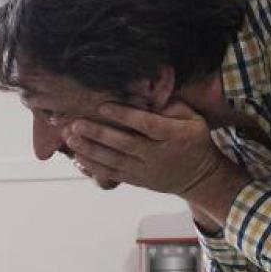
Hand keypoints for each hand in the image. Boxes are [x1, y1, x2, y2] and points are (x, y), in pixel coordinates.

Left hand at [65, 100, 228, 196]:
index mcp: (173, 135)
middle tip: (76, 124)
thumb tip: (148, 90)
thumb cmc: (193, 140)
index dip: (124, 115)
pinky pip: (113, 175)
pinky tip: (77, 158)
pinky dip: (94, 167)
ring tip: (71, 138)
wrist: (199, 176)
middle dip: (98, 134)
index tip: (103, 105)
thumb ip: (171, 106)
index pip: (146, 124)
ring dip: (90, 150)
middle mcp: (158, 155)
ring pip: (114, 161)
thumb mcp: (193, 118)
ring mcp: (146, 170)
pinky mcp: (137, 180)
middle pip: (124, 144)